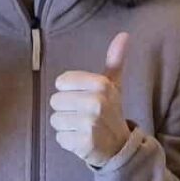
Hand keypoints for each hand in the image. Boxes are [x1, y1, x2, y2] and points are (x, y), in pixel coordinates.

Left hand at [50, 32, 132, 168]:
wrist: (120, 146)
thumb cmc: (110, 111)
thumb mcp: (113, 85)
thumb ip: (115, 60)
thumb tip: (124, 34)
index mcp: (101, 84)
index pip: (62, 82)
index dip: (68, 91)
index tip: (83, 98)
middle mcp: (96, 102)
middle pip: (56, 101)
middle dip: (66, 109)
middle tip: (84, 115)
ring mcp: (90, 124)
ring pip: (55, 119)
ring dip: (66, 125)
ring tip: (82, 127)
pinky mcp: (83, 143)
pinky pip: (59, 137)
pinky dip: (68, 140)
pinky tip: (82, 139)